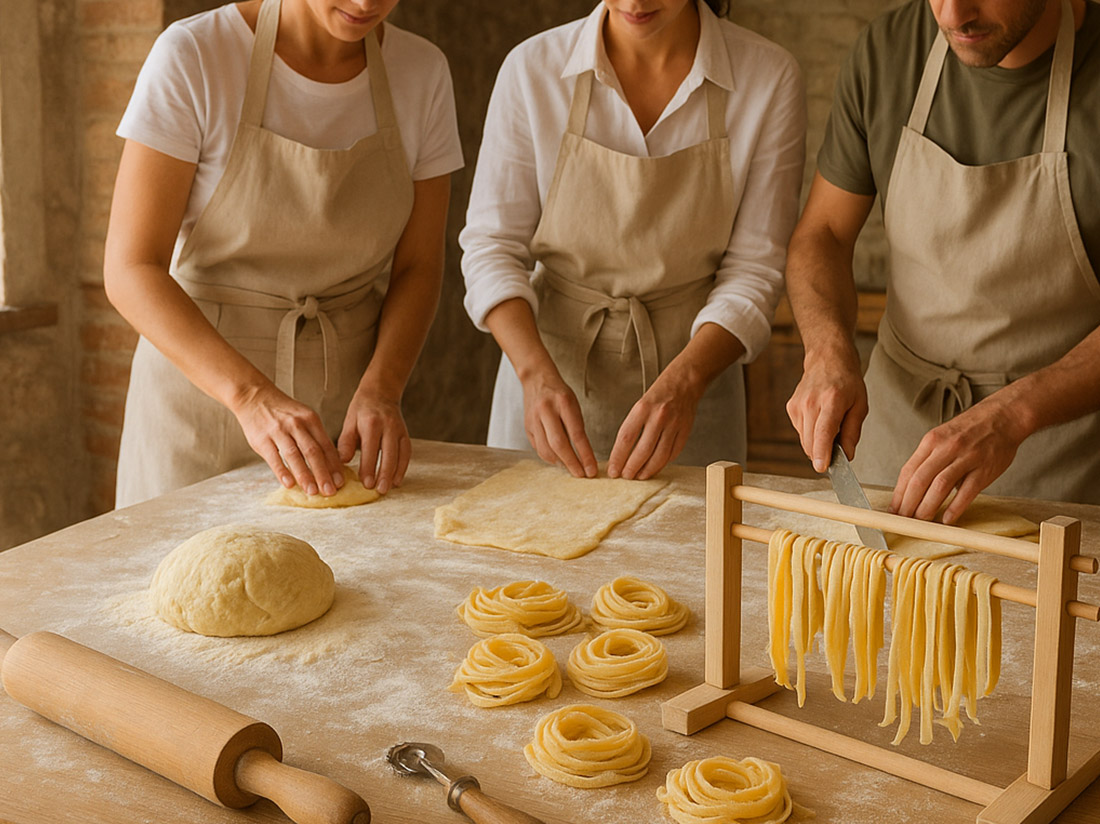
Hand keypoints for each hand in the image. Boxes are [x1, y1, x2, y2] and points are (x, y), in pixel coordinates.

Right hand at [232, 383, 344, 495]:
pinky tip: (289, 484)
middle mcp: (296, 424)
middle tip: (330, 491)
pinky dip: (282, 471)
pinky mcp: (262, 439)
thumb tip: (330, 464)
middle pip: (313, 452)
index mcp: (310, 419)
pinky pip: (274, 457)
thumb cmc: (283, 413)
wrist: (254, 397)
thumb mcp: (304, 417)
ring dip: (305, 475)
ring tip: (313, 492)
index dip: (334, 465)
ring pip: (295, 455)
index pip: (326, 445)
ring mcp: (278, 431)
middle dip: (323, 473)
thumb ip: (315, 438)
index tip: (340, 482)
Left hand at [337, 388, 410, 493]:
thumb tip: (343, 462)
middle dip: (385, 473)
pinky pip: (407, 453)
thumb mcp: (350, 421)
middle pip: (389, 453)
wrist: (381, 392)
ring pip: (400, 454)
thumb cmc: (362, 410)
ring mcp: (399, 430)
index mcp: (371, 423)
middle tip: (379, 490)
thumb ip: (346, 441)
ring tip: (389, 488)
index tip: (365, 484)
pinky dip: (403, 467)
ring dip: (396, 473)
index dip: (369, 467)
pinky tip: (398, 480)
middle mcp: (388, 426)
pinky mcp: (406, 434)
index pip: (371, 448)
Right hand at [521, 371, 597, 477]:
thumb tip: (583, 455)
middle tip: (581, 475)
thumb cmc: (560, 394)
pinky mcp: (527, 426)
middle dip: (571, 463)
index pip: (577, 434)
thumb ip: (577, 427)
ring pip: (546, 449)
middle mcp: (546, 410)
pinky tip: (558, 460)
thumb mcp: (573, 404)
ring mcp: (534, 419)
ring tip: (571, 468)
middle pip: (559, 444)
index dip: (585, 455)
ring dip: (560, 462)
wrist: (536, 379)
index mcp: (564, 403)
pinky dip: (549, 457)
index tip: (591, 469)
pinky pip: (538, 447)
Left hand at [607, 372, 697, 479]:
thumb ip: (633, 427)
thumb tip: (622, 453)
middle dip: (632, 468)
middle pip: (642, 451)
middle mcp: (659, 417)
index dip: (618, 458)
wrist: (685, 381)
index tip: (613, 469)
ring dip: (647, 470)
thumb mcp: (640, 405)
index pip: (626, 438)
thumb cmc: (660, 393)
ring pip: (659, 456)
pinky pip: (673, 453)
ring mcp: (674, 425)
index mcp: (643, 408)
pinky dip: (663, 463)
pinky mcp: (685, 431)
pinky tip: (655, 467)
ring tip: (639, 476)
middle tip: (625, 476)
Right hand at [786, 346, 867, 472]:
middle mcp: (811, 403)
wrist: (827, 359)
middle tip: (838, 450)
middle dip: (822, 454)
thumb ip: (853, 432)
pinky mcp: (791, 408)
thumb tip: (848, 456)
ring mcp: (798, 405)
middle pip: (810, 442)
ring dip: (817, 444)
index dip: (822, 453)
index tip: (821, 468)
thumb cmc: (847, 381)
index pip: (823, 432)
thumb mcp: (860, 405)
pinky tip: (820, 420)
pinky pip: (801, 432)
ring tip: (830, 426)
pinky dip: (811, 434)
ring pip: (804, 440)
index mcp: (832, 400)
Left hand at [890, 395, 1026, 523]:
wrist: (1003, 416)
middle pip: (920, 480)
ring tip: (921, 522)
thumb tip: (913, 489)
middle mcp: (946, 448)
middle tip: (903, 520)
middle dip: (908, 503)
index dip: (899, 493)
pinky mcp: (985, 469)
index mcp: (931, 441)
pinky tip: (947, 519)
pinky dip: (955, 507)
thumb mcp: (942, 437)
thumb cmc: (970, 430)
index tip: (893, 510)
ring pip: (940, 486)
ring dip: (927, 507)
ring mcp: (966, 458)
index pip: (908, 471)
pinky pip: (967, 491)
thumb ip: (928, 460)